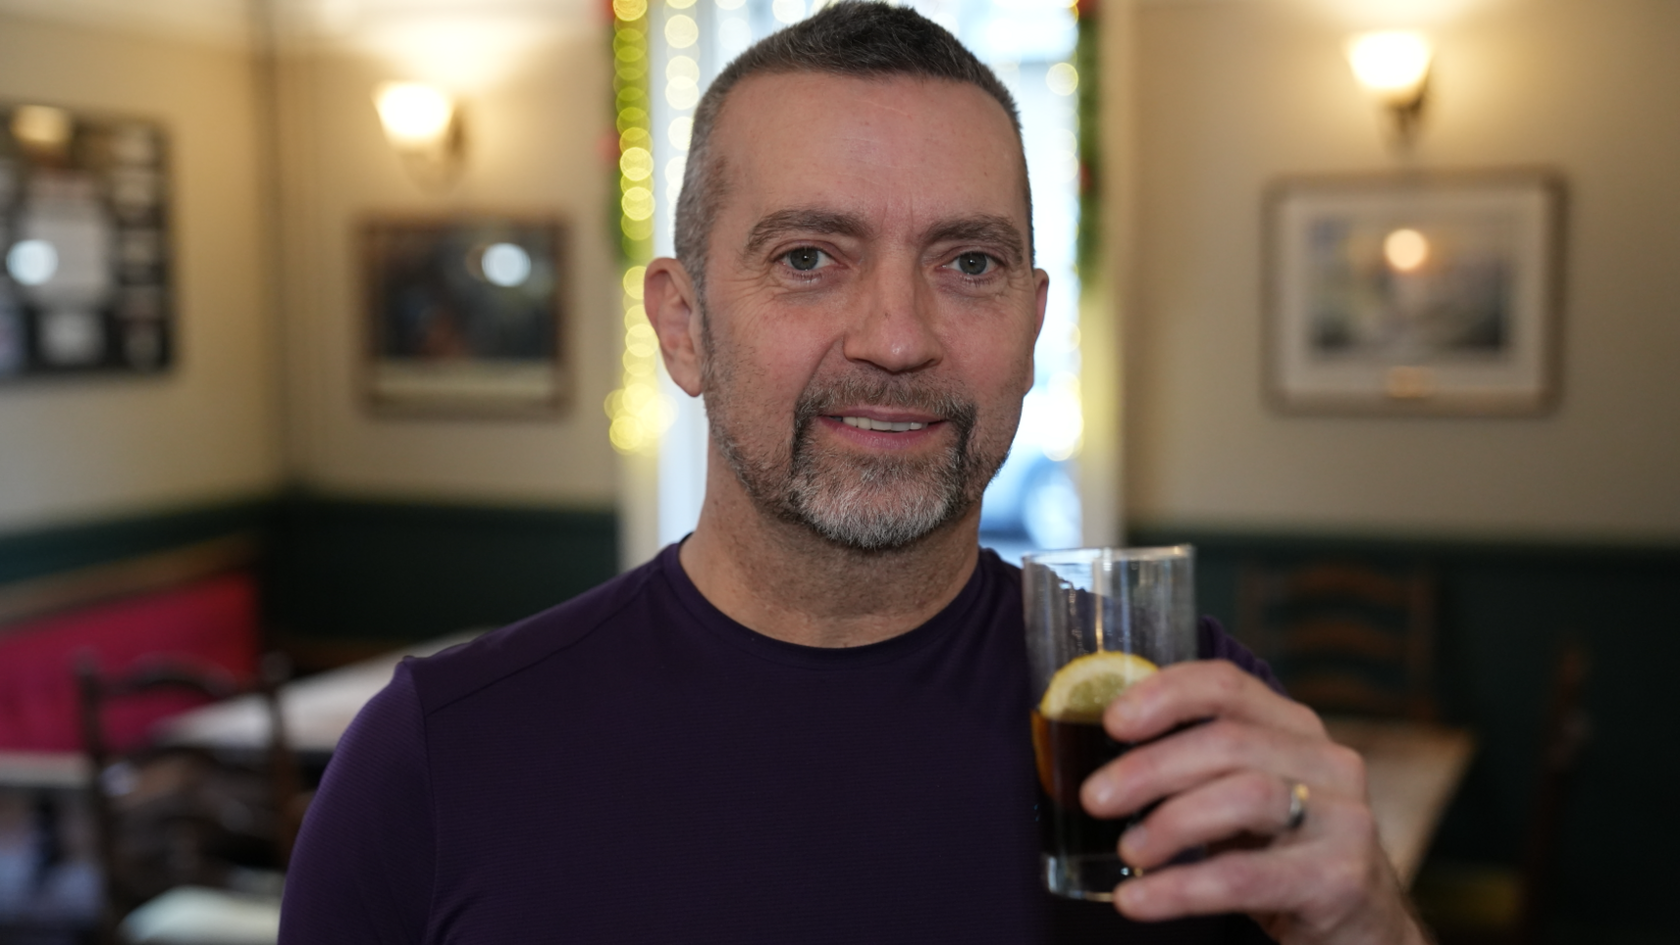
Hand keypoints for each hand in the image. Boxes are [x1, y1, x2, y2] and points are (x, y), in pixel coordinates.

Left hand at [1079, 661, 1430, 944]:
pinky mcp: (1341, 880)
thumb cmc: (1282, 857)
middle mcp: (1327, 762)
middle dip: (1151, 767)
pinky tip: (1138, 900)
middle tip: (1095, 798)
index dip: (1165, 694)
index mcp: (1293, 730)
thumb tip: (1096, 765)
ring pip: (1246, 795)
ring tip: (1129, 851)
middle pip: (1228, 741)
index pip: (1227, 685)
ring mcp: (1343, 819)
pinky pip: (1248, 877)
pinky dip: (1182, 888)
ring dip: (1171, 822)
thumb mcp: (1241, 802)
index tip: (1111, 722)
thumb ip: (1193, 771)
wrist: (1362, 932)